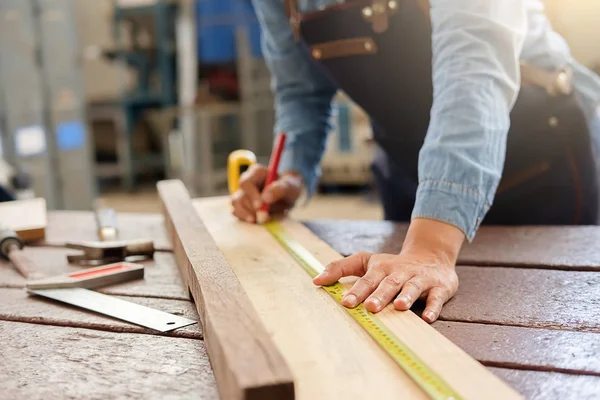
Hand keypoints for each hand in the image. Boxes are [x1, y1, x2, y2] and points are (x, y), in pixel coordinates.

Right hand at [231, 164, 303, 222]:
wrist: (288, 196)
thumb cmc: (290, 187)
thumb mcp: (290, 186)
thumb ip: (279, 189)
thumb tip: (265, 198)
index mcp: (256, 172)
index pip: (247, 182)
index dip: (251, 195)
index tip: (260, 206)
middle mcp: (247, 182)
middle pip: (241, 195)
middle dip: (251, 208)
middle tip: (264, 217)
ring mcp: (243, 193)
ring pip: (236, 204)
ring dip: (246, 214)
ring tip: (260, 220)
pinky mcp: (242, 204)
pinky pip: (236, 211)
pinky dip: (244, 217)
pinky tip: (254, 220)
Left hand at [313, 219, 463, 322]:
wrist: (431, 255)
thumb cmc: (392, 265)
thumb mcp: (366, 261)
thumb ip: (340, 268)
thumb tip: (315, 280)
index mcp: (381, 268)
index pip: (367, 280)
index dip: (357, 291)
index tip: (346, 303)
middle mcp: (400, 272)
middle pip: (389, 283)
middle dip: (380, 295)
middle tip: (370, 307)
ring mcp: (420, 279)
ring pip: (413, 287)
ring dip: (406, 296)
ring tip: (399, 307)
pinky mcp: (439, 287)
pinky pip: (436, 298)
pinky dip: (432, 307)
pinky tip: (426, 317)